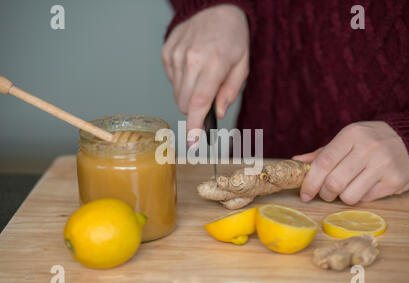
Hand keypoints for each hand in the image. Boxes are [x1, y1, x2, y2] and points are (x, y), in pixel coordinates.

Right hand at [161, 5, 249, 142]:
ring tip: (201, 74)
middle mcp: (191, 60)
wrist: (214, 7)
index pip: (199, 102)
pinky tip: (192, 66)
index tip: (192, 142)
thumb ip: (230, 91)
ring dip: (189, 93)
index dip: (195, 125)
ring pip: (177, 94)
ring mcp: (176, 55)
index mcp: (214, 63)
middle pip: (185, 103)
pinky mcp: (166, 53)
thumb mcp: (242, 65)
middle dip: (196, 107)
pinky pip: (172, 80)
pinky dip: (182, 80)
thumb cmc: (232, 37)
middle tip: (208, 94)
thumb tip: (217, 112)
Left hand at [293, 121, 408, 204]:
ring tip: (346, 189)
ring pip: (349, 195)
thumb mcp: (348, 139)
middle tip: (326, 193)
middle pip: (334, 182)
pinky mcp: (395, 180)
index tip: (304, 194)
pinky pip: (366, 199)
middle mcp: (368, 148)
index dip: (310, 182)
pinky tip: (364, 186)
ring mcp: (383, 165)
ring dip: (342, 197)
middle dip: (324, 193)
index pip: (324, 162)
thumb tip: (297, 161)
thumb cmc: (371, 141)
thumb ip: (323, 152)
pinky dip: (360, 197)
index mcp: (352, 135)